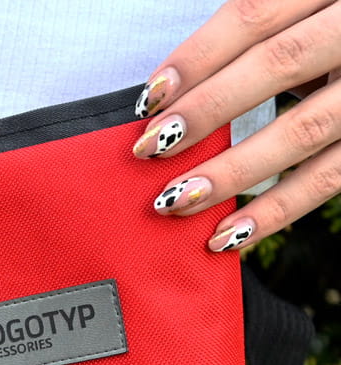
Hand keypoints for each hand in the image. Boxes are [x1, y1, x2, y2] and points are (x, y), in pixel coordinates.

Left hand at [132, 0, 340, 250]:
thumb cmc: (333, 29)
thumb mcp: (305, 10)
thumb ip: (258, 36)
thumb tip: (173, 93)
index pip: (254, 14)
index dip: (198, 56)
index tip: (150, 98)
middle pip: (276, 66)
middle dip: (206, 111)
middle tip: (149, 149)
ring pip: (303, 129)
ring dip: (232, 171)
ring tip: (175, 201)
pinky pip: (330, 177)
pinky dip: (276, 210)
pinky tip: (229, 235)